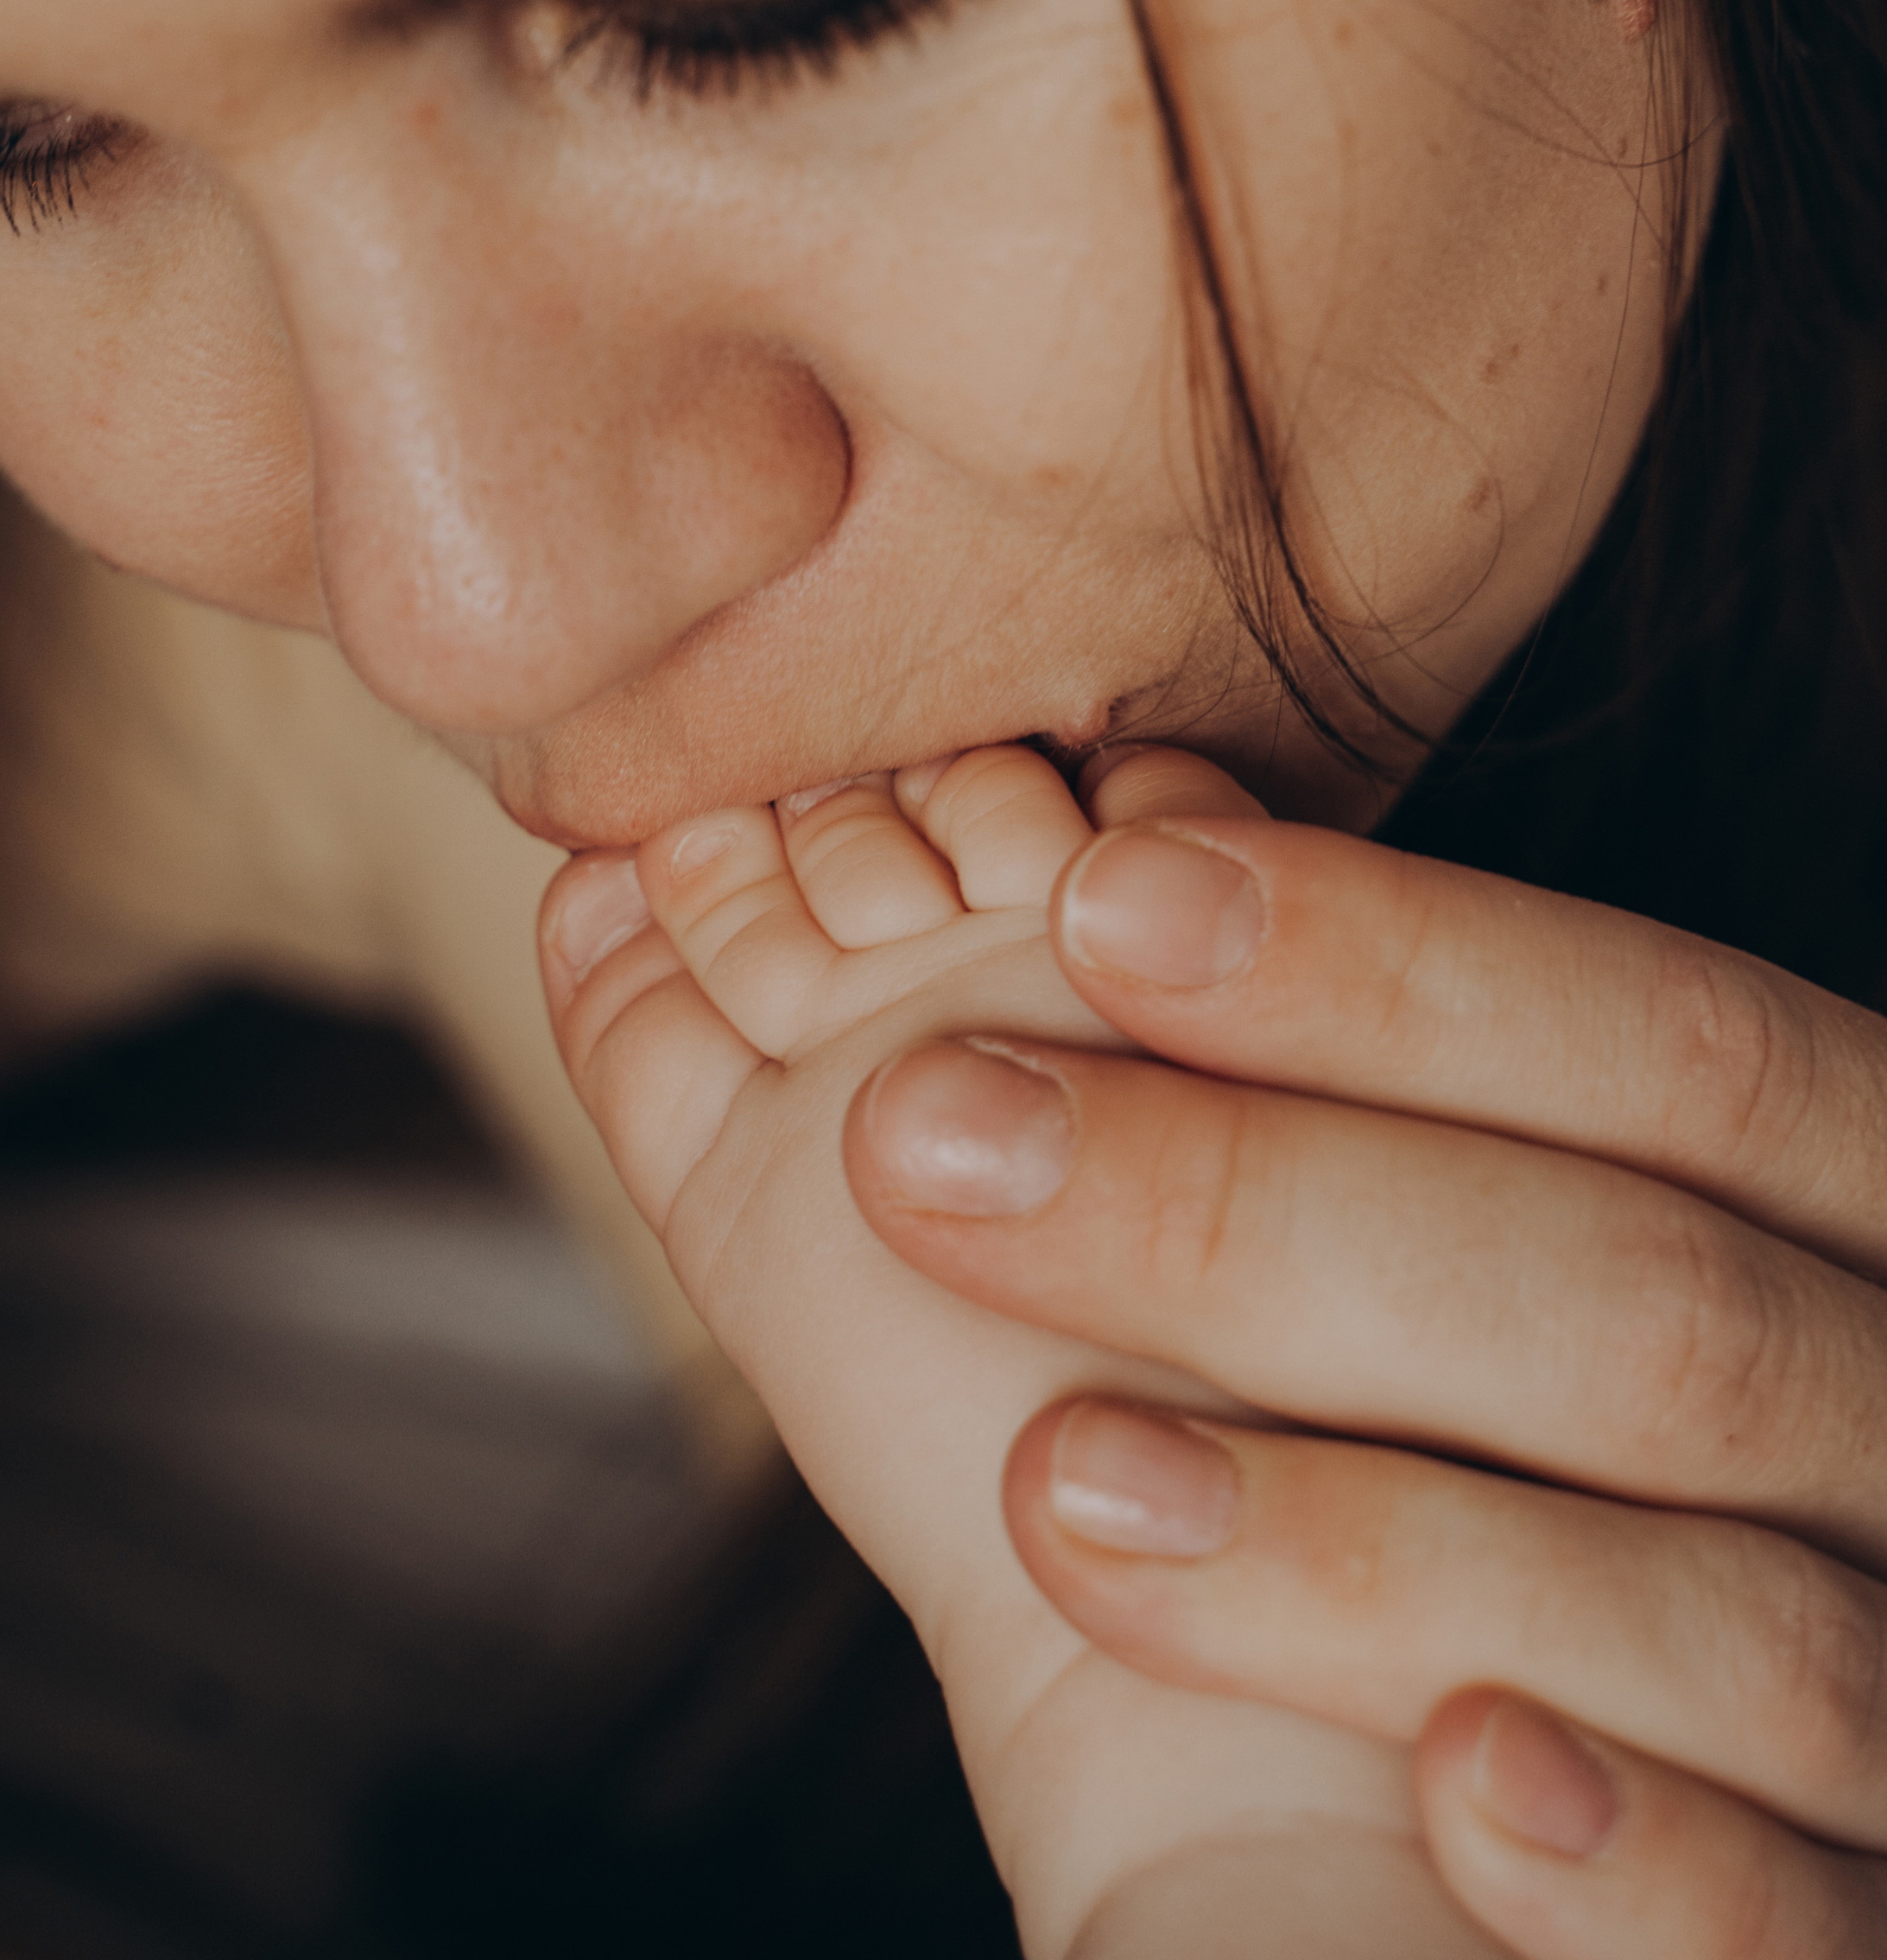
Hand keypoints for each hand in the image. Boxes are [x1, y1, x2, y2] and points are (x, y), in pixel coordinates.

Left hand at [843, 745, 1886, 1956]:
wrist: (1520, 1862)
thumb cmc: (1517, 1470)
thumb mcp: (1502, 1236)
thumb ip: (1379, 1109)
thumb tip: (1105, 865)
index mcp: (1859, 1209)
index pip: (1681, 1043)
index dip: (1402, 967)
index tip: (1097, 898)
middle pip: (1661, 1306)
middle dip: (1271, 1209)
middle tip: (925, 1137)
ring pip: (1732, 1621)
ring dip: (1374, 1549)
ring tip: (1053, 1483)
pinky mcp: (1872, 1939)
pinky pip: (1795, 1922)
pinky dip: (1635, 1855)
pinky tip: (1454, 1787)